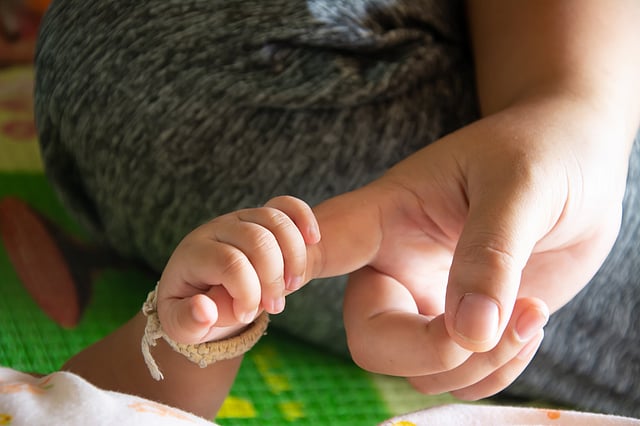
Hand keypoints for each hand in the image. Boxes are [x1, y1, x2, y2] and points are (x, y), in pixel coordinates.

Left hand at [157, 196, 319, 343]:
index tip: (244, 316)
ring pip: (276, 221)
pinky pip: (287, 205)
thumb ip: (188, 321)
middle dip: (274, 279)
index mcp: (194, 254)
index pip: (230, 263)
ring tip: (292, 286)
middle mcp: (217, 229)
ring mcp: (241, 218)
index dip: (247, 293)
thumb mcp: (184, 325)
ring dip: (294, 257)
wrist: (212, 293)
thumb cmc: (198, 310)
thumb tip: (204, 310)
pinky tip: (313, 240)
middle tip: (274, 307)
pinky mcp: (261, 217)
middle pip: (258, 240)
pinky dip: (304, 218)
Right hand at [308, 95, 630, 397]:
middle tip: (491, 328)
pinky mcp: (466, 326)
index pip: (322, 245)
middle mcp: (396, 266)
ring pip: (422, 372)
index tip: (278, 291)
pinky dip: (500, 368)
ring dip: (481, 363)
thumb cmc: (539, 151)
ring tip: (530, 312)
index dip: (287, 271)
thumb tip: (468, 336)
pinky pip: (464, 377)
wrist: (580, 163)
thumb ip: (489, 256)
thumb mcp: (517, 187)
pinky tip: (531, 320)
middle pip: (371, 339)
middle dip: (429, 352)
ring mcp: (430, 301)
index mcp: (387, 216)